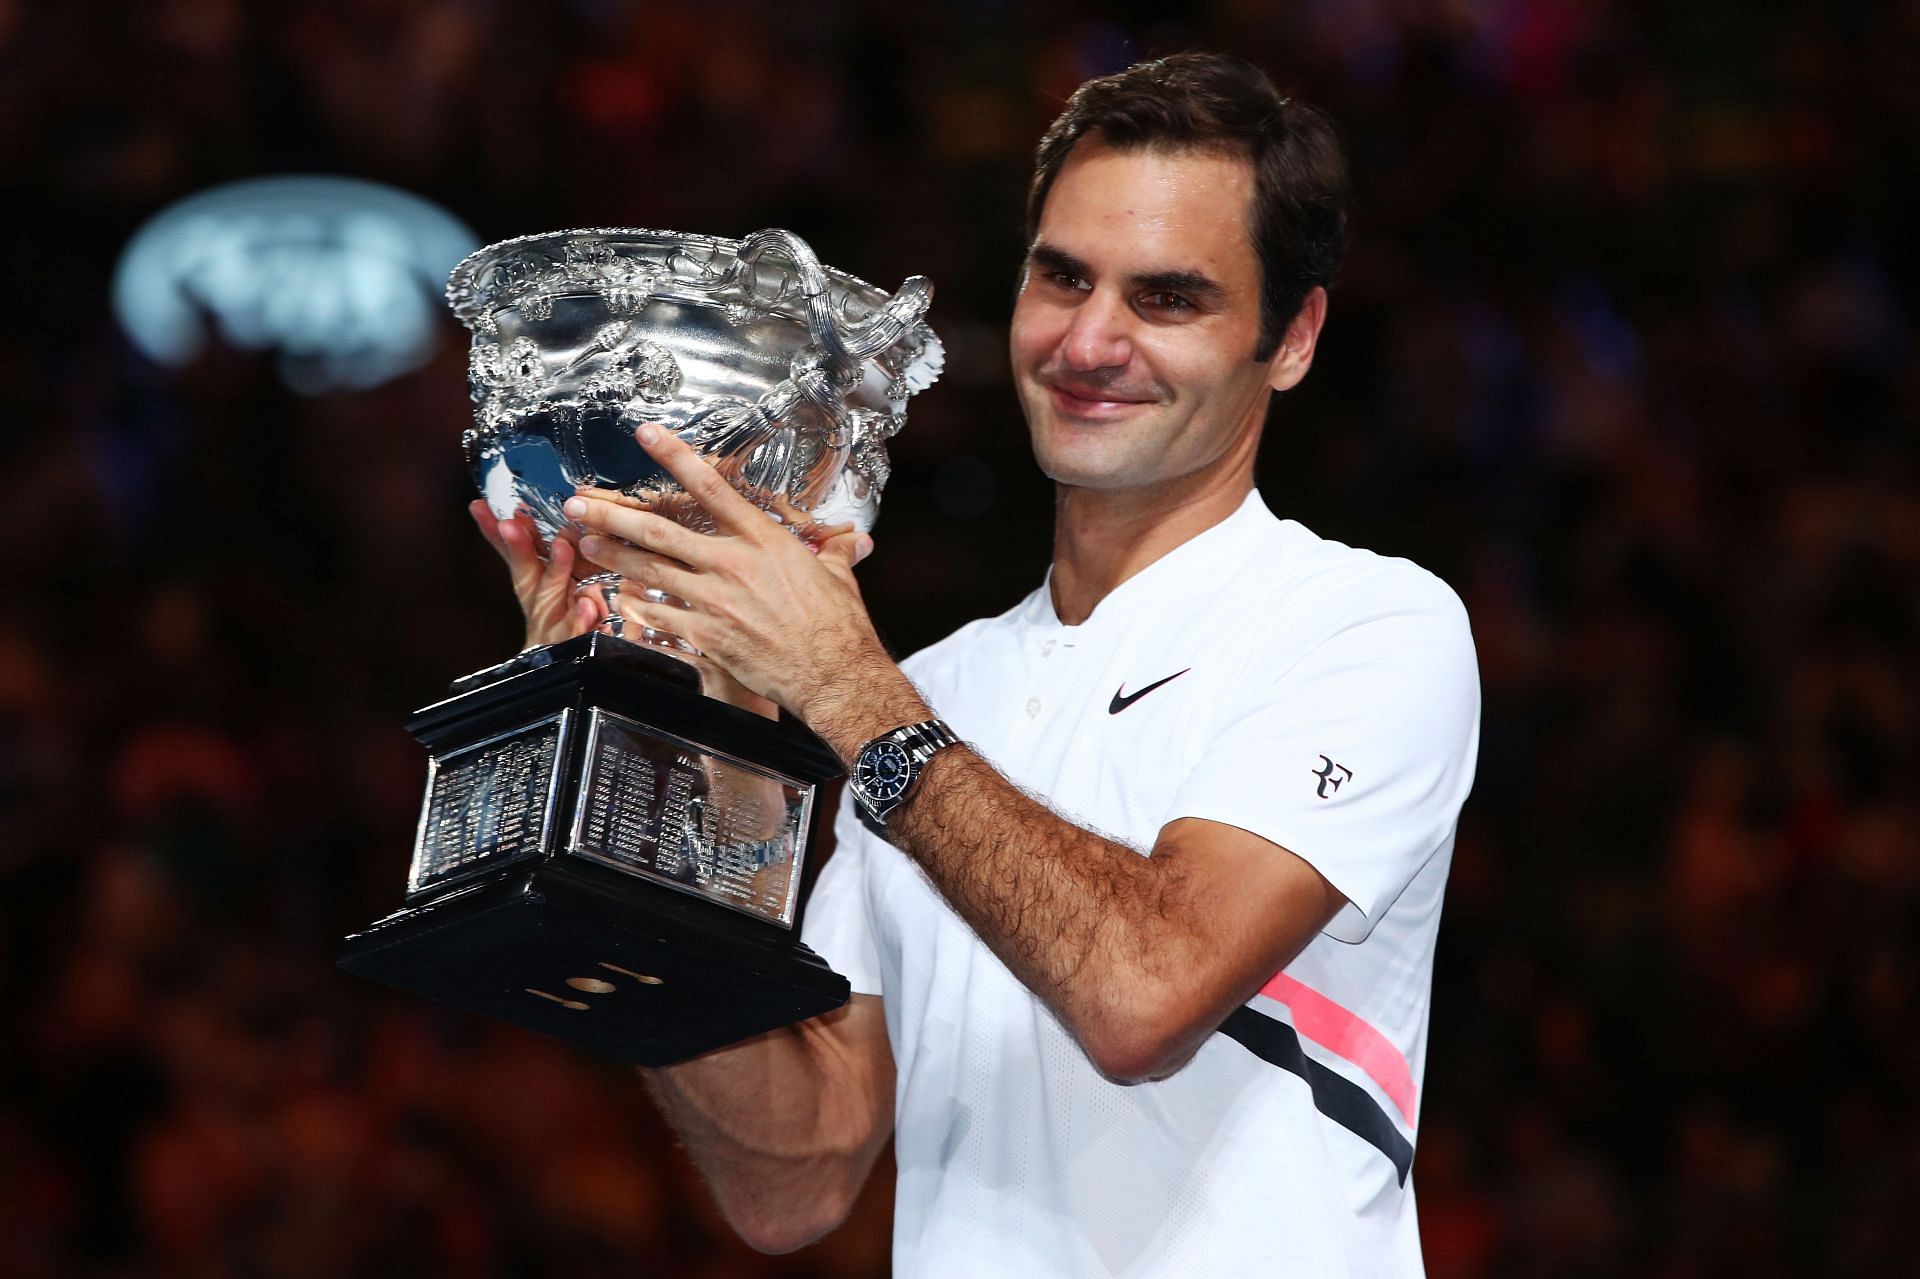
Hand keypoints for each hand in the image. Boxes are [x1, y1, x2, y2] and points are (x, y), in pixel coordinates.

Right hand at [467, 501, 604, 649]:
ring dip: (555, 570)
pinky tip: (587, 605)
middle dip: (518, 546)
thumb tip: (524, 514)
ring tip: (562, 546)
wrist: (561, 668)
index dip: (493, 531)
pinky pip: (576, 630)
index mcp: (533, 584)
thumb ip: (539, 555)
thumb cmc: (562, 621)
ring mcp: (552, 623)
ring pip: (550, 596)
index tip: (480, 508)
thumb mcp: (552, 584)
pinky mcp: (571, 643)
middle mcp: (538, 602)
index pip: (511, 552)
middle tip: (512, 524)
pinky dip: (580, 618)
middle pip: (525, 571)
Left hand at [563, 425, 882, 720]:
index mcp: (763, 541)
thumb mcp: (838, 577)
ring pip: (650, 572)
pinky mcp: (707, 636)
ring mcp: (714, 601)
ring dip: (613, 556)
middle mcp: (732, 564)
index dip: (675, 457)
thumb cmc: (838, 628)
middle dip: (614, 515)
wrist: (833, 676)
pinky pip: (661, 617)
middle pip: (660, 532)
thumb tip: (854, 541)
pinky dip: (636, 608)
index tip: (646, 436)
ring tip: (587, 543)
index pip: (711, 488)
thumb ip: (834, 553)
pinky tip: (618, 600)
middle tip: (580, 504)